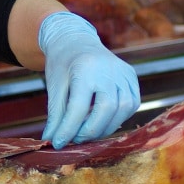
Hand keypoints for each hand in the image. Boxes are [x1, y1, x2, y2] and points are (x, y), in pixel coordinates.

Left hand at [39, 11, 139, 148]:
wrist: (75, 39)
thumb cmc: (62, 64)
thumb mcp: (54, 86)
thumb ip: (56, 115)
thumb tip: (52, 142)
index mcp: (85, 68)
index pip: (78, 107)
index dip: (68, 129)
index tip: (58, 143)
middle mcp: (109, 68)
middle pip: (106, 110)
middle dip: (90, 131)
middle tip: (75, 139)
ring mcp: (123, 71)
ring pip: (122, 109)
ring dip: (105, 127)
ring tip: (87, 131)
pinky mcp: (131, 76)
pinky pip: (131, 104)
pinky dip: (117, 117)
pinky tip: (102, 120)